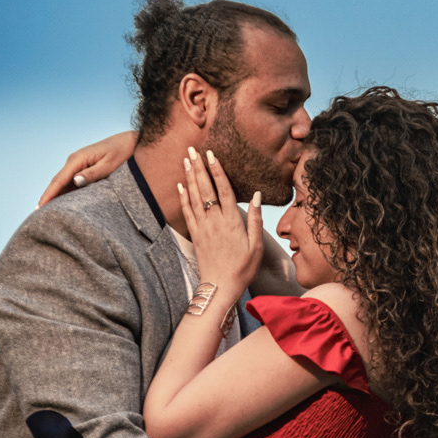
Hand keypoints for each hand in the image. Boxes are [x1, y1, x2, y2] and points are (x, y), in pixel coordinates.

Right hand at [37, 131, 137, 206]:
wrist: (130, 142)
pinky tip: (62, 205)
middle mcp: (74, 161)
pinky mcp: (83, 168)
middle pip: (57, 183)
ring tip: (47, 215)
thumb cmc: (122, 153)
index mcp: (77, 159)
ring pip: (63, 183)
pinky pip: (71, 182)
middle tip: (37, 217)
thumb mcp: (109, 165)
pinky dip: (65, 193)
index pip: (58, 180)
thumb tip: (75, 181)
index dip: (48, 195)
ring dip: (55, 197)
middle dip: (47, 199)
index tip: (39, 209)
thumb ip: (93, 174)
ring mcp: (78, 164)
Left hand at [178, 148, 263, 297]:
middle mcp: (214, 221)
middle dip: (198, 168)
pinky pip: (187, 212)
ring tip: (186, 160)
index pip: (223, 190)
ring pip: (194, 197)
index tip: (211, 155)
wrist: (220, 287)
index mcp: (231, 221)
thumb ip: (255, 219)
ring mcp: (202, 228)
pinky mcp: (195, 235)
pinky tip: (180, 185)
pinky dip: (183, 197)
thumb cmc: (243, 268)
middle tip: (192, 150)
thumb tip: (256, 195)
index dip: (217, 171)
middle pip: (205, 189)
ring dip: (189, 177)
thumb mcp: (256, 245)